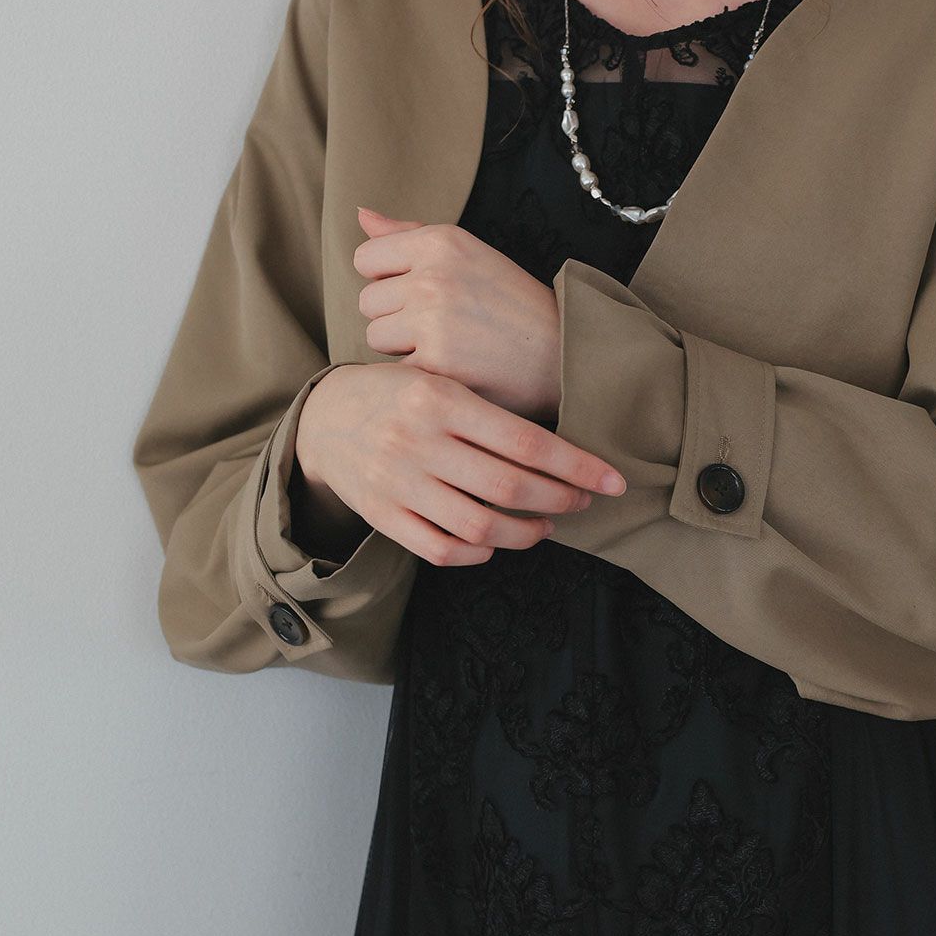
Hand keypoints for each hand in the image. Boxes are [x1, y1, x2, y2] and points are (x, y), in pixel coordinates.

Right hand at [293, 361, 626, 568]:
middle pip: (508, 487)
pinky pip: (440, 550)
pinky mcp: (382, 517)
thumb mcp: (440, 381)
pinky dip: (477, 554)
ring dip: (525, 533)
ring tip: (546, 526)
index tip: (612, 480)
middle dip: (559, 499)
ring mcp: (397, 484)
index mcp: (439, 399)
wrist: (322, 417)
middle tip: (582, 501)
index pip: (524, 440)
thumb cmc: (398, 394)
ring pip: (479, 527)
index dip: (576, 466)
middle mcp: (417, 442)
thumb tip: (563, 450)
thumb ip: (491, 412)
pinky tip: (496, 545)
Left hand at [354, 207, 560, 419]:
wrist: (564, 353)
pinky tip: (453, 368)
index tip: (422, 292)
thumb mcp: (469, 253)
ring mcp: (432, 321)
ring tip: (446, 345)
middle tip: (441, 324)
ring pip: (376, 337)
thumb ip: (409, 235)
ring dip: (402, 347)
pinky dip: (419, 374)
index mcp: (440, 241)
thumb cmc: (514, 304)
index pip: (366, 258)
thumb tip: (361, 214)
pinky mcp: (435, 366)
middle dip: (395, 316)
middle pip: (367, 302)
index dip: (389, 279)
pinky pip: (396, 369)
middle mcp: (432, 276)